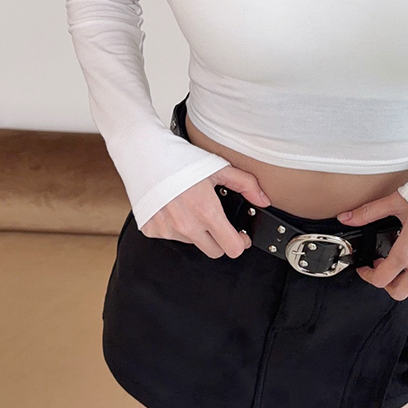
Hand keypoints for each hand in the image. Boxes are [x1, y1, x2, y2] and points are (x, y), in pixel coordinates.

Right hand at [140, 164, 271, 258]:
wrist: (145, 155)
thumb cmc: (180, 159)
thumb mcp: (218, 168)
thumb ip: (245, 184)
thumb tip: (263, 199)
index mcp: (207, 212)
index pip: (232, 249)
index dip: (240, 243)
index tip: (239, 236)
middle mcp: (187, 226)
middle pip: (214, 252)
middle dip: (220, 240)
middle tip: (218, 223)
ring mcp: (168, 230)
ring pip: (192, 242)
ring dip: (196, 231)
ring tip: (191, 207)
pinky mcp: (152, 230)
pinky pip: (171, 236)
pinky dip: (175, 226)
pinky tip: (174, 208)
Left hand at [336, 191, 407, 299]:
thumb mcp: (397, 202)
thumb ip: (369, 213)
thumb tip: (346, 217)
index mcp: (407, 253)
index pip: (380, 280)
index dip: (368, 276)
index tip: (367, 268)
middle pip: (399, 292)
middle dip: (387, 283)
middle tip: (384, 266)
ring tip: (407, 254)